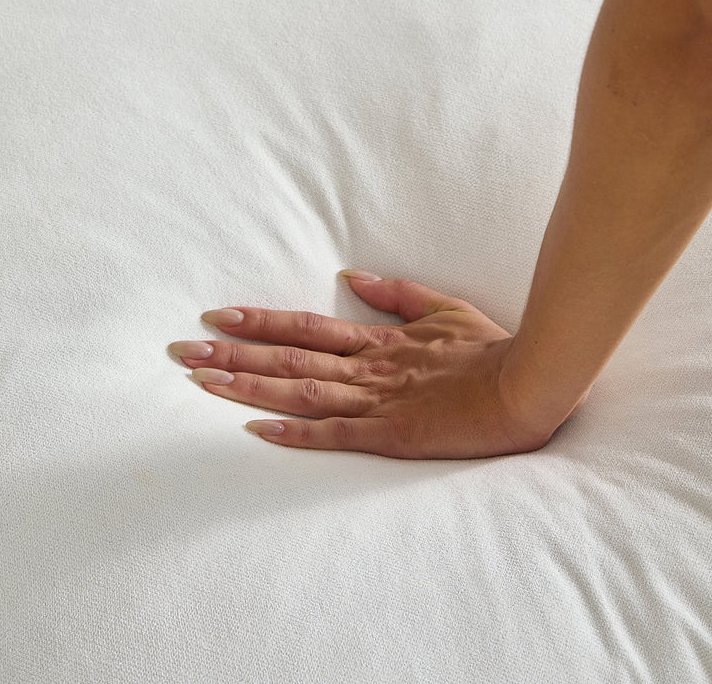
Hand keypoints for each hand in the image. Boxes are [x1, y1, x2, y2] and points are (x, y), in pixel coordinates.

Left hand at [168, 270, 584, 458]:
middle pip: (290, 358)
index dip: (259, 321)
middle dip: (233, 354)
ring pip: (303, 392)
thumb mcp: (443, 309)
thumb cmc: (488, 350)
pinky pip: (338, 433)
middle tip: (181, 350)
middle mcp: (369, 368)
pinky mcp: (395, 435)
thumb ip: (395, 294)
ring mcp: (379, 401)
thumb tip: (352, 276)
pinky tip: (257, 430)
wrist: (530, 384)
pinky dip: (297, 432)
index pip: (306, 327)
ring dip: (250, 387)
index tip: (216, 316)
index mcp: (379, 341)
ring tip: (201, 383)